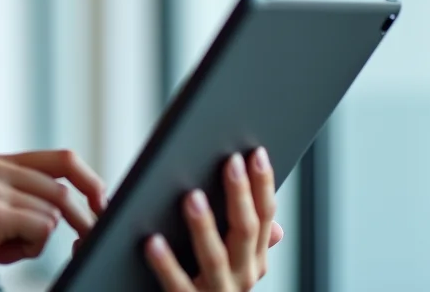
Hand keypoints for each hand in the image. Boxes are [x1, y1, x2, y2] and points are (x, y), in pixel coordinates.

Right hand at [0, 150, 105, 291]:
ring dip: (40, 240)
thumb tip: (72, 202)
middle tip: (86, 238)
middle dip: (84, 215)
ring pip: (53, 211)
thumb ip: (21, 197)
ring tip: (7, 249)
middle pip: (64, 185)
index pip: (61, 158)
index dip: (90, 180)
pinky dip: (30, 250)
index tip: (101, 205)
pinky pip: (41, 229)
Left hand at [144, 148, 281, 291]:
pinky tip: (153, 241)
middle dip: (239, 195)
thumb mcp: (232, 260)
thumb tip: (277, 225)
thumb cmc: (202, 279)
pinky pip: (177, 283)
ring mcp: (216, 291)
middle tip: (229, 162)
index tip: (256, 152)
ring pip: (214, 257)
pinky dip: (166, 263)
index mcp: (253, 259)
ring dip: (204, 226)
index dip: (263, 184)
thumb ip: (245, 238)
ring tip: (192, 196)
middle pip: (244, 230)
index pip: (264, 216)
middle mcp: (241, 276)